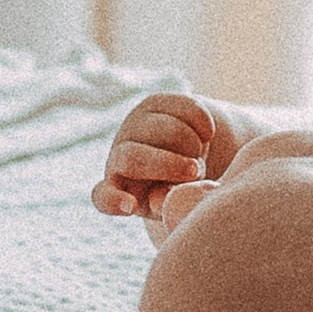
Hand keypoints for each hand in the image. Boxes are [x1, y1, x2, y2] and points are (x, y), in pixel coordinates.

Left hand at [94, 93, 235, 225]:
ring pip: (162, 128)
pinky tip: (208, 134)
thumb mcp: (173, 202)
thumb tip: (162, 199)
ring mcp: (135, 126)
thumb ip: (166, 202)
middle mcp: (118, 156)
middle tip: (194, 171)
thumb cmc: (178, 187)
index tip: (131, 207)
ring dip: (190, 143)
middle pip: (132, 157)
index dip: (115, 201)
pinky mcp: (154, 103)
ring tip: (199, 154)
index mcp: (117, 188)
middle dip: (167, 164)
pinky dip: (200, 121)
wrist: (189, 153)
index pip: (104, 196)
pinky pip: (180, 107)